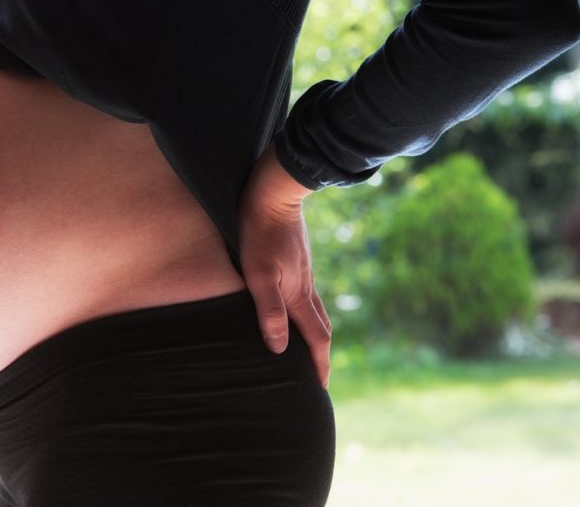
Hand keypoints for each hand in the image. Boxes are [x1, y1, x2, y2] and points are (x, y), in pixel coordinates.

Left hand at [237, 142, 331, 387]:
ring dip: (313, 332)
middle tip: (317, 375)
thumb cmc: (259, 232)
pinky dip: (304, 311)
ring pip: (313, 308)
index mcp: (299, 293)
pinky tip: (293, 307)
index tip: (319, 387)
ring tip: (306, 347)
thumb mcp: (258, 274)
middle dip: (320, 353)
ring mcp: (303, 270)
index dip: (318, 363)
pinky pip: (305, 293)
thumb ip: (269, 311)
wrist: (273, 192)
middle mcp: (306, 285)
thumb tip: (281, 349)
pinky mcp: (296, 258)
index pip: (315, 337)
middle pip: (320, 325)